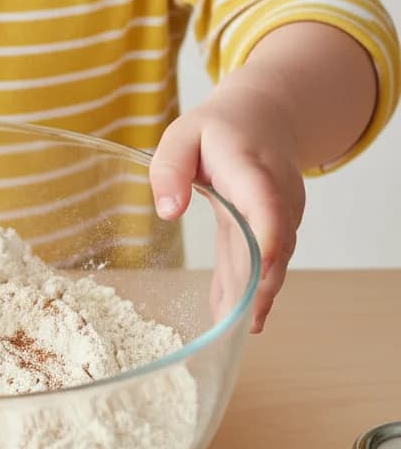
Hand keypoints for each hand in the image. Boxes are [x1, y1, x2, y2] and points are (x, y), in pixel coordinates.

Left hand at [149, 79, 305, 332]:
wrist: (265, 117)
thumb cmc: (217, 129)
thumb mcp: (182, 134)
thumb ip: (169, 168)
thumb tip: (168, 212)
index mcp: (251, 167)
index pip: (266, 203)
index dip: (268, 234)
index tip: (263, 265)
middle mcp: (276, 195)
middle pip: (275, 243)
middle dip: (261, 284)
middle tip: (241, 323)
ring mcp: (281, 214)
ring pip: (271, 260)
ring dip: (254, 295)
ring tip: (232, 331)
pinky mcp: (274, 229)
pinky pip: (260, 262)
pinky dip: (246, 288)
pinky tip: (227, 317)